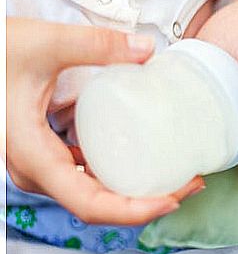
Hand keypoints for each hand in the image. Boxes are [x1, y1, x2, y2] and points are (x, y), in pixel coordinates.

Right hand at [6, 17, 204, 224]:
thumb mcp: (44, 44)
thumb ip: (96, 45)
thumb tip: (146, 50)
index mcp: (34, 156)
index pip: (90, 204)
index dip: (135, 210)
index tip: (173, 199)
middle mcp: (36, 170)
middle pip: (99, 204)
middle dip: (147, 201)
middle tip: (187, 182)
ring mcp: (40, 164)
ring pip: (92, 193)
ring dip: (134, 189)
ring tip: (174, 172)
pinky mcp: (46, 153)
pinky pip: (84, 175)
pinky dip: (115, 173)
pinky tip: (139, 156)